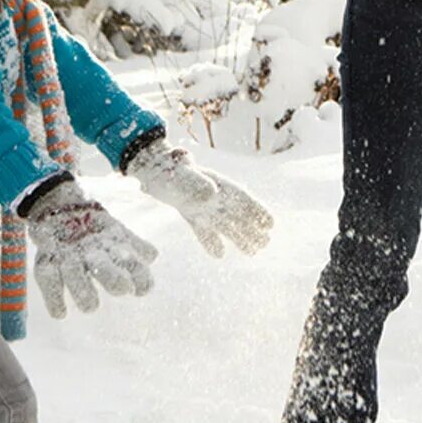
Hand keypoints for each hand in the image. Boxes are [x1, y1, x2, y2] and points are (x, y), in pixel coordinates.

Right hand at [22, 179, 158, 317]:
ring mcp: (67, 253)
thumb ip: (136, 247)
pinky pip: (47, 278)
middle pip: (101, 263)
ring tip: (91, 308)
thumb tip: (153, 256)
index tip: (144, 291)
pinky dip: (52, 297)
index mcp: (112, 241)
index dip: (139, 273)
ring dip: (82, 290)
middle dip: (113, 277)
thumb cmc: (95, 228)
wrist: (59, 204)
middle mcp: (90, 247)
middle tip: (123, 290)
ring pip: (74, 272)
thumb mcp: (118, 234)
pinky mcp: (46, 258)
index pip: (129, 258)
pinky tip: (60, 315)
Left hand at [126, 141, 272, 256]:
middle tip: (265, 244)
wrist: (151, 167)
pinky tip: (218, 255)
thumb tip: (212, 194)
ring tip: (251, 252)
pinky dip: (211, 241)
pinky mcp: (189, 213)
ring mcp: (202, 205)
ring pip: (225, 224)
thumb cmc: (168, 169)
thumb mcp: (182, 175)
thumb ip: (197, 184)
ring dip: (238, 238)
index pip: (243, 199)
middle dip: (253, 229)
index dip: (258, 211)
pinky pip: (203, 229)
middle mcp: (213, 196)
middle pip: (238, 215)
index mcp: (217, 185)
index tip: (271, 225)